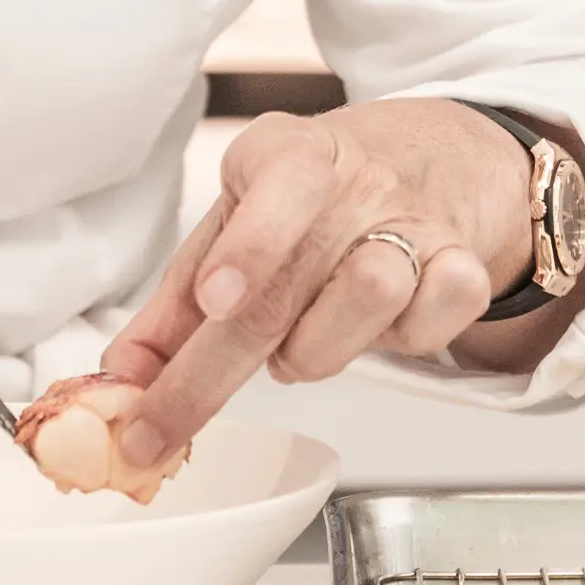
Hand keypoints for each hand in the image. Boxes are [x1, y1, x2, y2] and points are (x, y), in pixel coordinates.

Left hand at [97, 99, 537, 471]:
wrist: (440, 158)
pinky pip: (435, 323)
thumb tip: (119, 378)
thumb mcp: (239, 223)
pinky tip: (380, 328)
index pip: (279, 185)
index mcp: (289, 155)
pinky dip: (400, 343)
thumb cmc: (320, 199)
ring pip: (368, 296)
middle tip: (157, 429)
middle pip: (286, 286)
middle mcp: (356, 182)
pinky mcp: (464, 263)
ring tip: (300, 343)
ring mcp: (415, 222)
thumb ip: (177, 304)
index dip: (248, 246)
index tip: (215, 299)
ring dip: (313, 350)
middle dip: (209, 374)